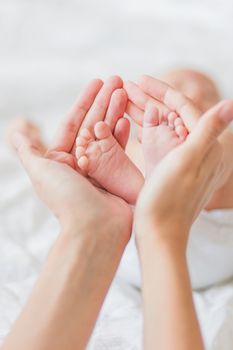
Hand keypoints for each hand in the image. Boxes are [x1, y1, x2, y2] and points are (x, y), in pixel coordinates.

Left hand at [11, 77, 132, 243]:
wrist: (95, 229)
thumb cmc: (66, 199)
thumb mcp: (41, 171)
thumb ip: (28, 151)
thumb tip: (16, 132)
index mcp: (62, 160)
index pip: (73, 123)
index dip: (84, 102)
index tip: (97, 82)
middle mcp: (81, 161)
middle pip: (92, 124)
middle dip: (104, 101)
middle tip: (117, 79)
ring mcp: (101, 167)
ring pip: (108, 133)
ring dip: (116, 111)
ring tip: (126, 91)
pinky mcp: (118, 174)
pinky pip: (121, 148)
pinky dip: (125, 132)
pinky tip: (128, 117)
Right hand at [135, 100, 232, 249]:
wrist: (158, 234)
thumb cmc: (169, 200)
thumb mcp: (186, 162)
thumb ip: (208, 130)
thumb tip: (232, 103)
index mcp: (207, 145)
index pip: (184, 107)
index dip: (161, 91)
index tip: (139, 79)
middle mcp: (199, 150)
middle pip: (173, 115)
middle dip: (150, 99)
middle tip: (126, 86)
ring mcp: (185, 159)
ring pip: (165, 127)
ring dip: (145, 112)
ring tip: (123, 99)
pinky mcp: (173, 168)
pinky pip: (160, 141)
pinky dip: (146, 130)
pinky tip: (132, 123)